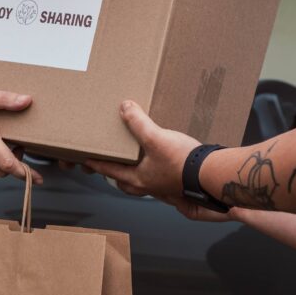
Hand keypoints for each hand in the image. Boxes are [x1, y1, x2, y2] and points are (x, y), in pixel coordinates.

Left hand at [84, 101, 230, 221]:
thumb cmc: (183, 162)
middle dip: (114, 172)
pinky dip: (150, 169)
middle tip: (108, 163)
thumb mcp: (156, 138)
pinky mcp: (174, 182)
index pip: (108, 170)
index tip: (84, 160)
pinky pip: (156, 177)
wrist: (210, 174)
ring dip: (133, 171)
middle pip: (123, 180)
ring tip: (132, 159)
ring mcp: (161, 186)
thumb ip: (138, 123)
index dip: (95, 163)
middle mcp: (147, 186)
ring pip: (139, 181)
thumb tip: (124, 108)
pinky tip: (156, 159)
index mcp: (137, 179)